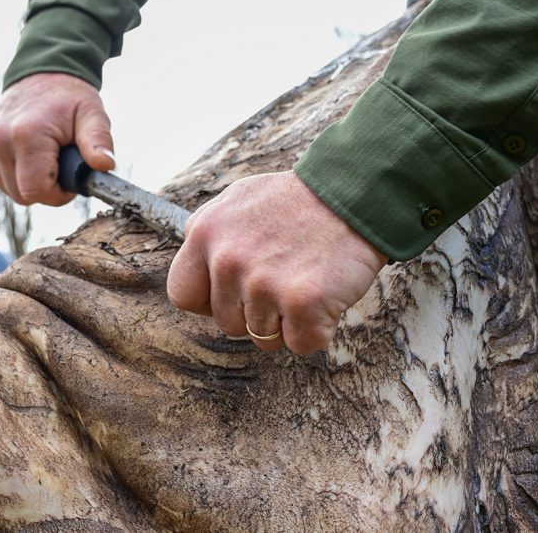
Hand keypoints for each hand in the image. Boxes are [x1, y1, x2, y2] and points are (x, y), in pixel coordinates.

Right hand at [0, 73, 115, 205]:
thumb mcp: (93, 115)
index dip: (56, 193)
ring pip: (6, 188)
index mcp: (26, 133)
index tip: (69, 176)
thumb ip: (98, 141)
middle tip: (59, 163)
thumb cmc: (71, 99)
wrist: (43, 73)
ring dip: (28, 179)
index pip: (35, 191)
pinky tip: (26, 151)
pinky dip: (12, 171)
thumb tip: (106, 165)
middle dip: (44, 187)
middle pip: (20, 195)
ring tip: (44, 153)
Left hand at [167, 171, 387, 354]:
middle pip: (228, 324)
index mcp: (205, 234)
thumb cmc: (299, 199)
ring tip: (306, 280)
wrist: (354, 193)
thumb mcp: (238, 199)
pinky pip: (300, 344)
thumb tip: (196, 268)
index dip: (210, 301)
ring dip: (288, 320)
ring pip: (264, 338)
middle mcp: (228, 261)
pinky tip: (325, 296)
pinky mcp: (303, 304)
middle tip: (284, 279)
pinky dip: (317, 329)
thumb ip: (209, 233)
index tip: (234, 295)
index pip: (183, 295)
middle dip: (256, 311)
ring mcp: (264, 285)